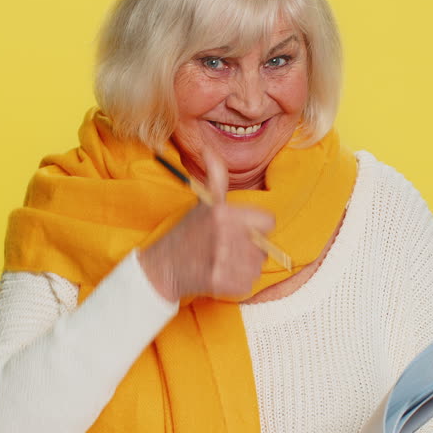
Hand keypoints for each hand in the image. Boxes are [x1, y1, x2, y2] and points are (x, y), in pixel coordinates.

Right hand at [140, 148, 274, 301]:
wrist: (163, 268)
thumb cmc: (186, 234)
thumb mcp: (203, 203)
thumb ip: (215, 176)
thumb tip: (208, 148)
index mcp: (224, 214)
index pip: (269, 222)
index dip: (257, 226)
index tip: (241, 230)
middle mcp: (226, 237)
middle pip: (263, 246)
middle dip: (248, 248)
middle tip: (226, 247)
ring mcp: (225, 262)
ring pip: (257, 266)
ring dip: (243, 266)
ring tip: (222, 261)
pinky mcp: (225, 284)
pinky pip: (249, 284)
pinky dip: (238, 283)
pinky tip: (220, 274)